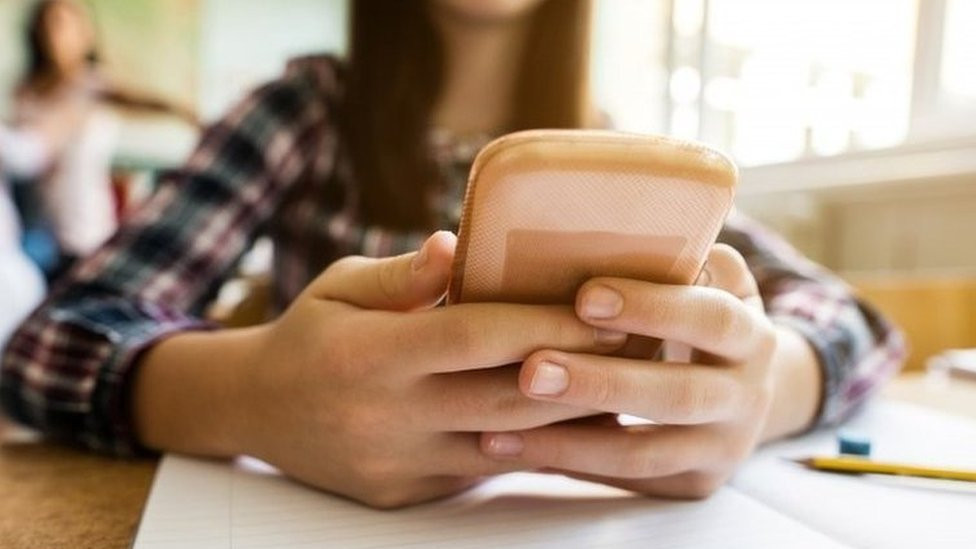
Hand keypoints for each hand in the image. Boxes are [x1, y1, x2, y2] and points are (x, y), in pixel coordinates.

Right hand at [238, 232, 625, 506]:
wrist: (255, 411)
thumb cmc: (309, 335)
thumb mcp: (340, 287)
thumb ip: (403, 276)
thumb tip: (457, 244)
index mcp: (369, 355)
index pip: (473, 336)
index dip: (541, 322)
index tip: (600, 306)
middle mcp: (386, 417)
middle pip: (505, 399)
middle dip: (579, 372)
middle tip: (638, 342)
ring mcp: (400, 463)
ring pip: (506, 446)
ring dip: (570, 417)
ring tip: (623, 383)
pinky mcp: (409, 493)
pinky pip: (485, 471)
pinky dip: (532, 446)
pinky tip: (571, 420)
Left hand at [479, 244, 820, 498]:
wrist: (745, 388)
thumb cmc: (697, 316)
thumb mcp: (706, 281)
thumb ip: (672, 255)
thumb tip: (597, 215)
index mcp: (749, 332)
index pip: (710, 318)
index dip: (652, 308)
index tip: (585, 296)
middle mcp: (746, 395)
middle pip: (677, 395)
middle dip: (601, 383)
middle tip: (532, 370)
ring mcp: (722, 447)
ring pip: (644, 453)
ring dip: (570, 441)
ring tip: (497, 426)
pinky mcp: (693, 483)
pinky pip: (626, 480)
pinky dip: (568, 465)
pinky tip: (512, 450)